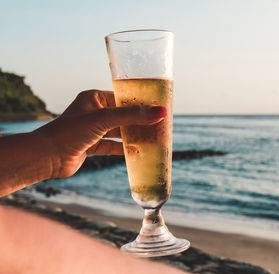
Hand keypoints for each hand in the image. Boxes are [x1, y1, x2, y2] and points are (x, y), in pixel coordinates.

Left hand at [34, 89, 165, 177]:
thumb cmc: (70, 131)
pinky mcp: (92, 145)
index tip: (158, 108)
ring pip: (119, 131)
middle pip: (123, 115)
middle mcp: (93, 112)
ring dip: (134, 135)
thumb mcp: (104, 119)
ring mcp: (93, 130)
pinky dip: (124, 148)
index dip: (141, 104)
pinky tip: (138, 151)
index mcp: (94, 98)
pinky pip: (113, 145)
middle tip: (160, 125)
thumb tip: (160, 112)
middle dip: (140, 121)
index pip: (123, 99)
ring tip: (153, 138)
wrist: (47, 156)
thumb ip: (132, 116)